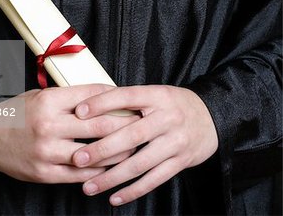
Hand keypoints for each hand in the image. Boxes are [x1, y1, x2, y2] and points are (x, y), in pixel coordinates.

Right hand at [0, 85, 140, 183]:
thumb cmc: (18, 114)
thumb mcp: (40, 96)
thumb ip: (69, 97)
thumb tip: (105, 96)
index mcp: (49, 101)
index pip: (94, 96)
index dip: (119, 98)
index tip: (133, 100)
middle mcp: (49, 125)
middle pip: (102, 125)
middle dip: (128, 124)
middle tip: (143, 124)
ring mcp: (47, 152)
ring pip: (96, 154)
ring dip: (120, 151)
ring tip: (135, 146)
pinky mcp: (45, 173)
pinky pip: (82, 174)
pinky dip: (101, 169)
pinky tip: (112, 165)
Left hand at [72, 85, 217, 205]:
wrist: (212, 117)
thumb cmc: (172, 105)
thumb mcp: (154, 94)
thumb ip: (128, 100)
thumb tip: (90, 106)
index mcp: (158, 96)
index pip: (127, 97)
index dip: (102, 103)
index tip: (78, 112)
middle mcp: (168, 118)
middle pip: (131, 136)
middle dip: (102, 149)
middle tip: (78, 158)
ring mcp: (176, 142)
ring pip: (140, 163)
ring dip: (112, 177)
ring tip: (89, 186)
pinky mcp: (181, 161)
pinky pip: (154, 180)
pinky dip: (133, 191)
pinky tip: (115, 197)